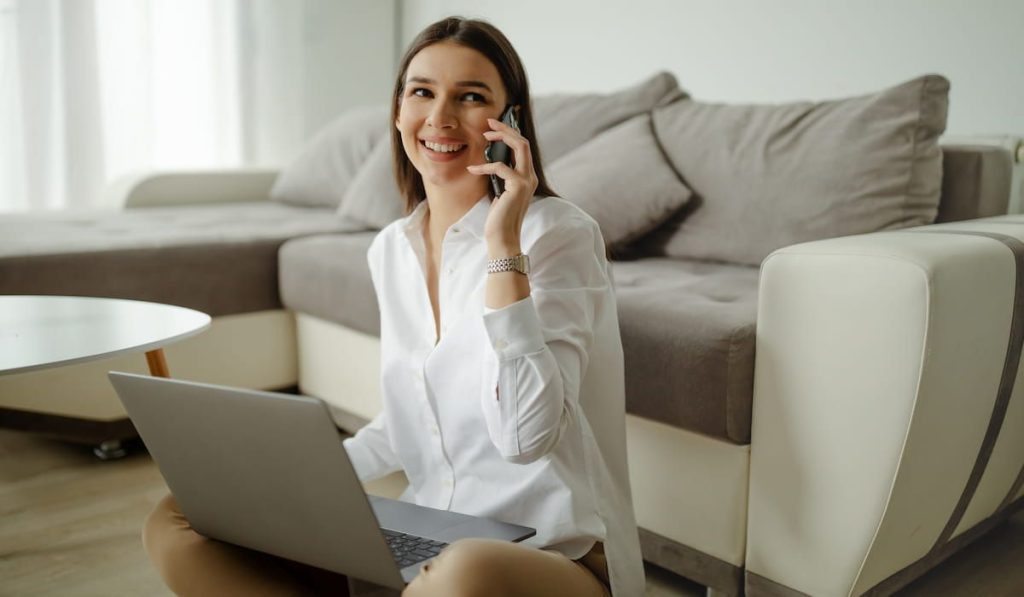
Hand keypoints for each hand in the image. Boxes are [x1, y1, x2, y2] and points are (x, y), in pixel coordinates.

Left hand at [467, 117, 537, 255]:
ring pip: (519, 147)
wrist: (503, 238)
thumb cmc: (499, 219)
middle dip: (506, 129)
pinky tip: (472, 168)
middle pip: (523, 142)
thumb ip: (501, 178)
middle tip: (489, 122)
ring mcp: (527, 181)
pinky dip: (484, 165)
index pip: (522, 148)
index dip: (509, 134)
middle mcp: (530, 177)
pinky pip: (500, 167)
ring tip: (484, 135)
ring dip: (501, 137)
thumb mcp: (500, 193)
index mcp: (527, 178)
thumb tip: (491, 162)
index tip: (493, 127)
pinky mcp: (518, 186)